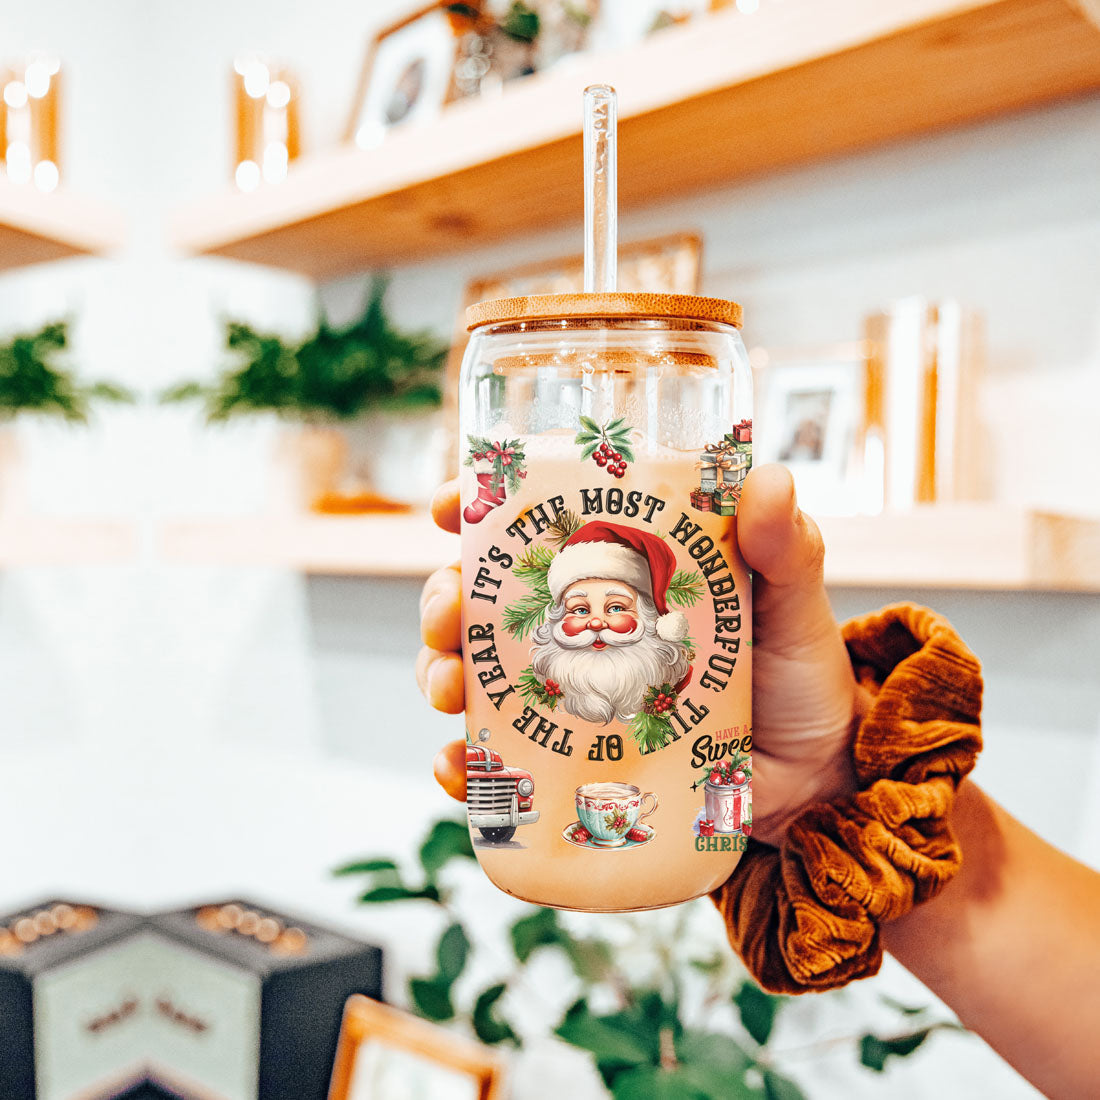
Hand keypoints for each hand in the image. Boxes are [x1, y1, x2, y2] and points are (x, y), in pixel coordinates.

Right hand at [417, 465, 861, 845]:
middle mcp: (582, 626)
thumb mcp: (792, 604)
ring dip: (440, 673)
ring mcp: (570, 691)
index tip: (449, 505)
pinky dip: (464, 761)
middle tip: (446, 616)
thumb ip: (784, 548)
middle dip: (442, 599)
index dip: (478, 507)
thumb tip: (767, 481)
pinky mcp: (570, 756)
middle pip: (483, 598)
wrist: (815, 781)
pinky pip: (499, 758)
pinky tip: (457, 766)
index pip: (536, 526)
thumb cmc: (798, 677)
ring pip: (475, 672)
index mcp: (621, 571)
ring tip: (449, 690)